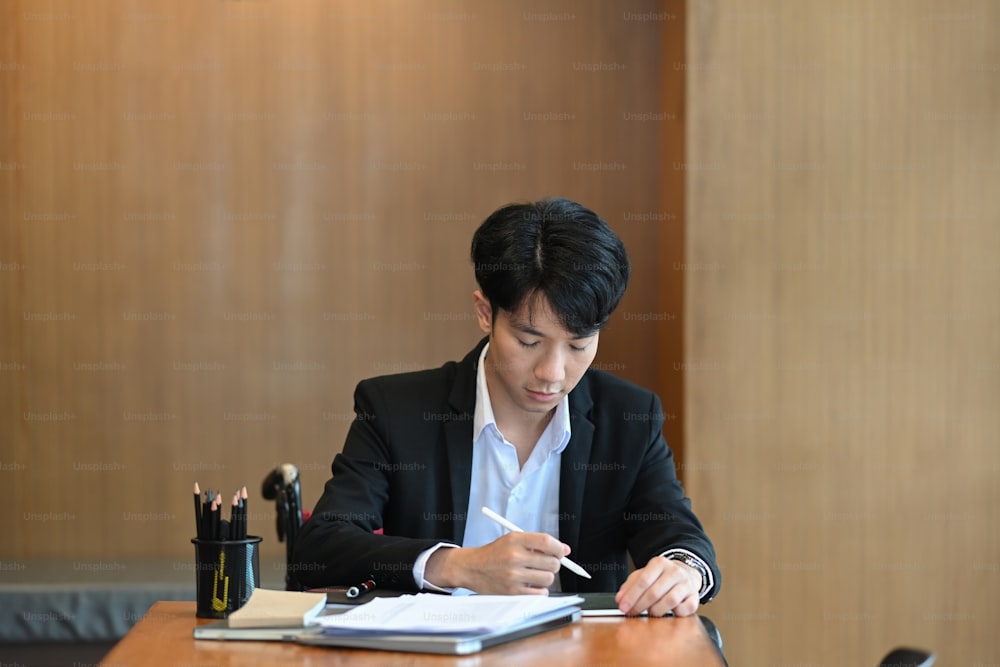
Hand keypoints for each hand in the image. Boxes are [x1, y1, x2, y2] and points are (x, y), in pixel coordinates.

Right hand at [425, 532, 568, 593]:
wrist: (472, 568)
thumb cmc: (494, 553)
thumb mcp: (512, 540)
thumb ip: (538, 543)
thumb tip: (564, 550)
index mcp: (515, 540)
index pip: (547, 541)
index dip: (558, 547)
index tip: (560, 551)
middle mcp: (514, 557)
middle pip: (552, 562)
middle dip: (554, 563)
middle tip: (547, 563)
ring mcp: (513, 576)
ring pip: (548, 578)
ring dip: (546, 577)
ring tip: (535, 574)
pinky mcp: (512, 592)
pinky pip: (540, 593)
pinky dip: (540, 590)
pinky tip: (531, 584)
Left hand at [614, 556, 701, 616]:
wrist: (686, 573)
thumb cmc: (660, 577)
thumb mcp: (643, 575)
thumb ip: (629, 586)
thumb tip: (620, 599)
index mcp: (659, 563)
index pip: (643, 580)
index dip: (632, 596)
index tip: (623, 607)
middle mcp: (674, 572)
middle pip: (655, 592)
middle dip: (640, 606)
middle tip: (632, 613)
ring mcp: (686, 584)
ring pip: (670, 601)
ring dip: (656, 611)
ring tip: (650, 612)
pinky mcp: (695, 597)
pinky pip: (684, 609)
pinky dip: (674, 614)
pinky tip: (668, 612)